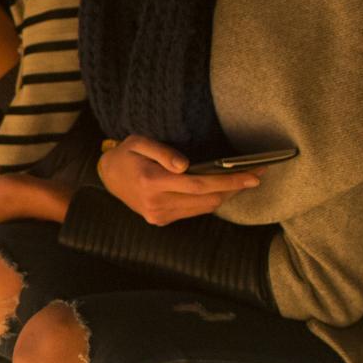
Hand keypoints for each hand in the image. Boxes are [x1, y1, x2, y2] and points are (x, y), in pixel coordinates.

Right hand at [99, 135, 260, 225]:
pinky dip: (210, 200)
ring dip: (225, 195)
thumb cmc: (126, 155)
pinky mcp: (160, 220)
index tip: (253, 175)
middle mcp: (156, 203)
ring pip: (204, 208)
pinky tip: (220, 189)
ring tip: (241, 181)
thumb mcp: (138, 142)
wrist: (107, 176)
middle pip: (207, 199)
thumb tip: (185, 165)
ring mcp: (158, 215)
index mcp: (152, 182)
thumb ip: (162, 151)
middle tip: (255, 174)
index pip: (200, 184)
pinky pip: (194, 211)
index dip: (230, 181)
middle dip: (234, 188)